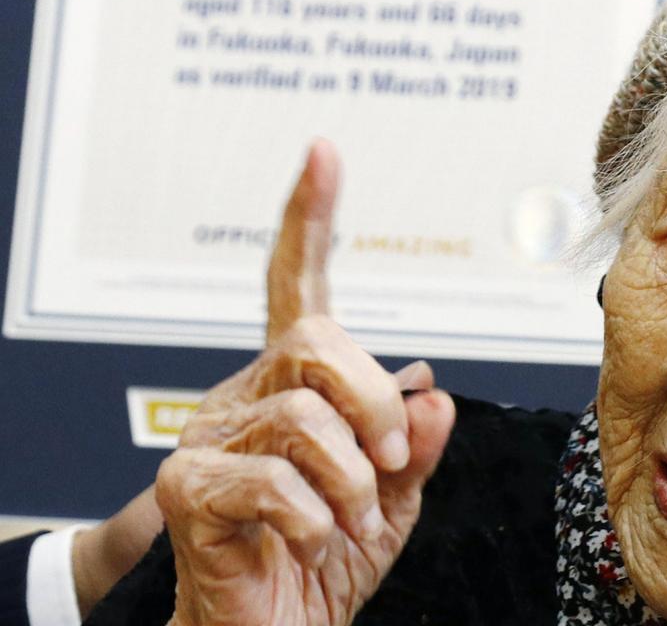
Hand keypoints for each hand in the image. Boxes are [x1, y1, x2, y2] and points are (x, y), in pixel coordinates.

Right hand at [154, 141, 454, 625]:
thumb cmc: (326, 559)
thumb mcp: (394, 497)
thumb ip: (414, 442)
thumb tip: (432, 393)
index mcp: (293, 386)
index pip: (298, 286)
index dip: (310, 220)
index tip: (323, 154)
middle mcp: (244, 394)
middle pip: (317, 340)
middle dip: (374, 403)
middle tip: (391, 462)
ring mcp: (209, 435)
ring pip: (303, 415)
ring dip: (352, 479)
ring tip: (350, 518)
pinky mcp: (188, 486)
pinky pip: (273, 479)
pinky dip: (314, 517)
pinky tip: (311, 539)